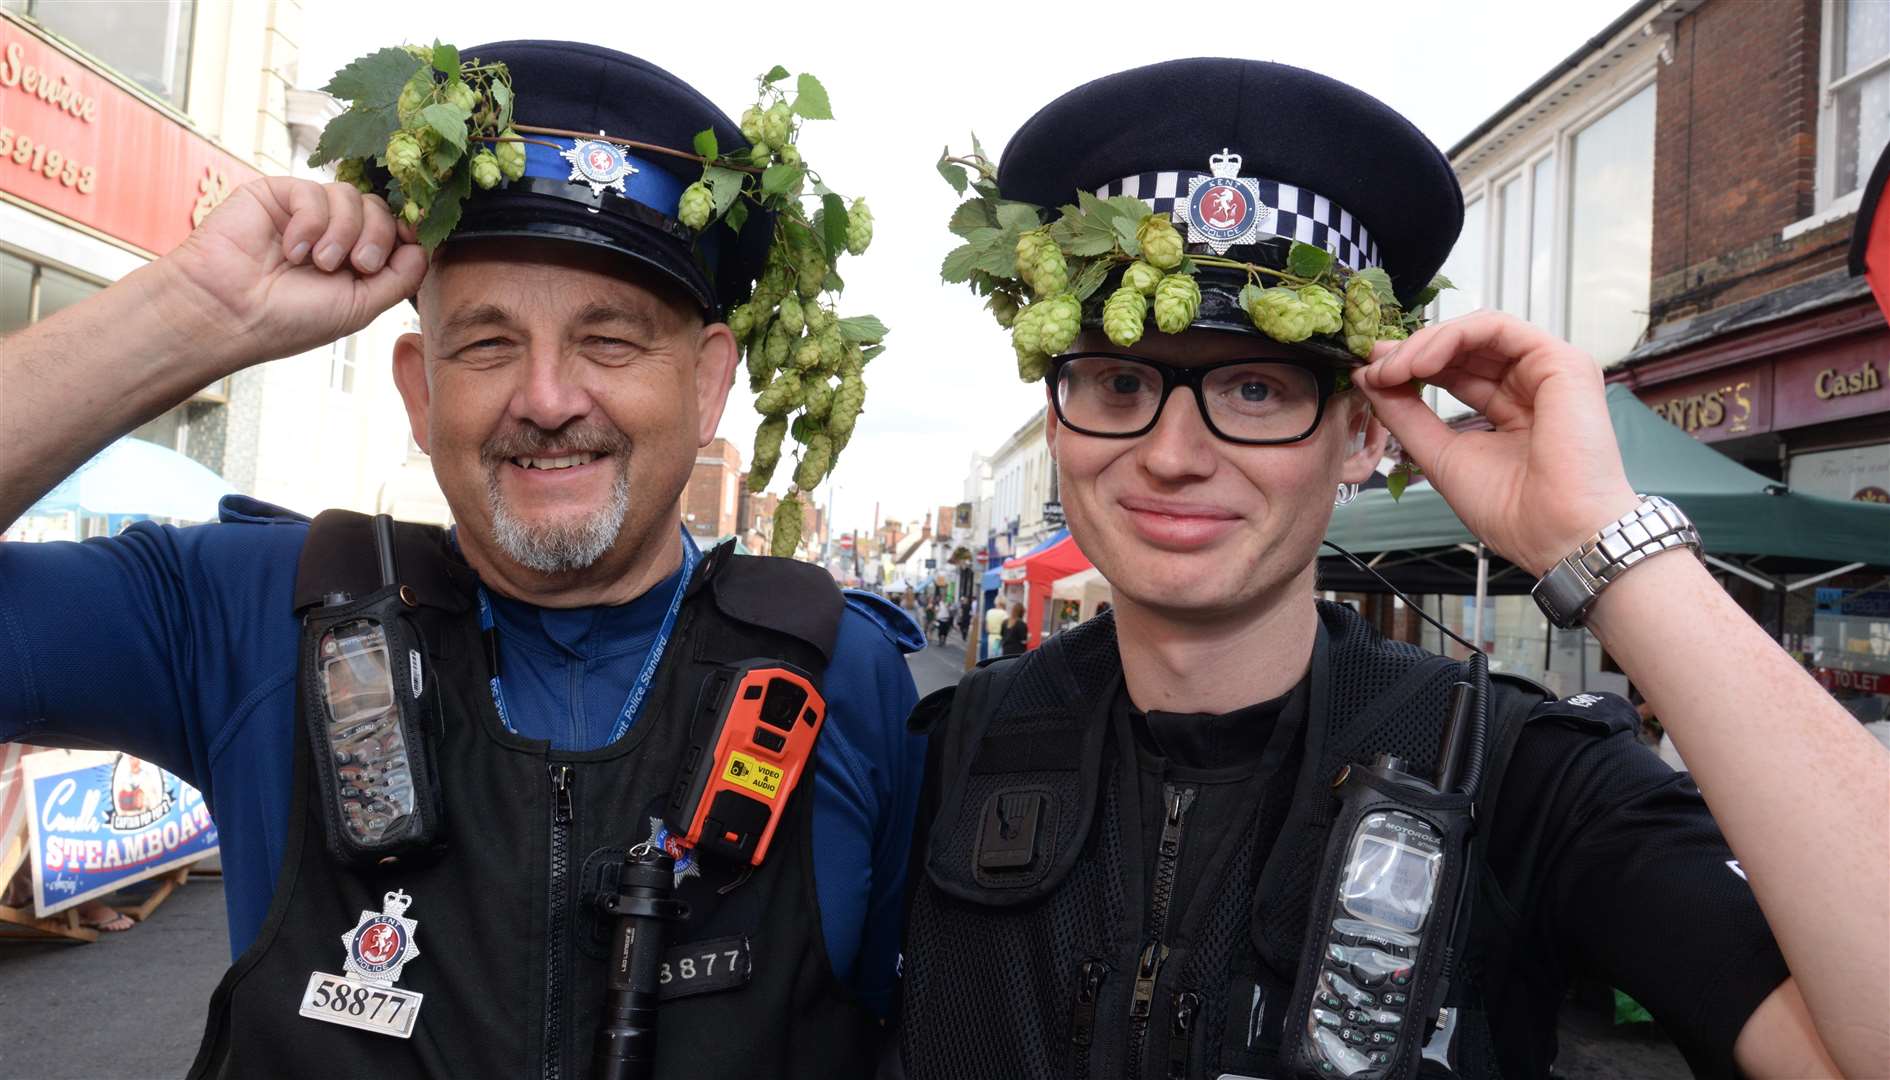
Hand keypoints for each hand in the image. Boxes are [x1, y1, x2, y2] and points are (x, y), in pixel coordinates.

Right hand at [155, 176, 427, 368]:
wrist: (229, 313)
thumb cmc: (289, 319)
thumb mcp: (361, 306)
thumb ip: (400, 277)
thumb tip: (427, 245)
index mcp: (356, 261)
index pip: (398, 230)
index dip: (410, 229)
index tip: (412, 239)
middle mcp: (335, 234)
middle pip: (381, 209)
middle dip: (378, 236)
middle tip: (358, 265)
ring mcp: (307, 213)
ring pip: (353, 197)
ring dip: (343, 232)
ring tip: (317, 263)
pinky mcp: (278, 195)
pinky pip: (315, 191)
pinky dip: (310, 222)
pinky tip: (292, 250)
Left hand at [1352, 310, 1639, 575]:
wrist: (1557, 535)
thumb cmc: (1511, 510)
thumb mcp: (1440, 455)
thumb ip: (1406, 415)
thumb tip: (1369, 378)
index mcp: (1510, 409)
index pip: (1455, 372)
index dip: (1410, 367)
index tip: (1369, 375)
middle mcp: (1531, 385)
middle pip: (1462, 349)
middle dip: (1410, 353)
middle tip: (1372, 369)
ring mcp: (1548, 370)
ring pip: (1476, 332)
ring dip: (1425, 345)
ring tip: (1391, 369)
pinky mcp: (1561, 360)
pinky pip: (1496, 328)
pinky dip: (1451, 338)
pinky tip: (1420, 363)